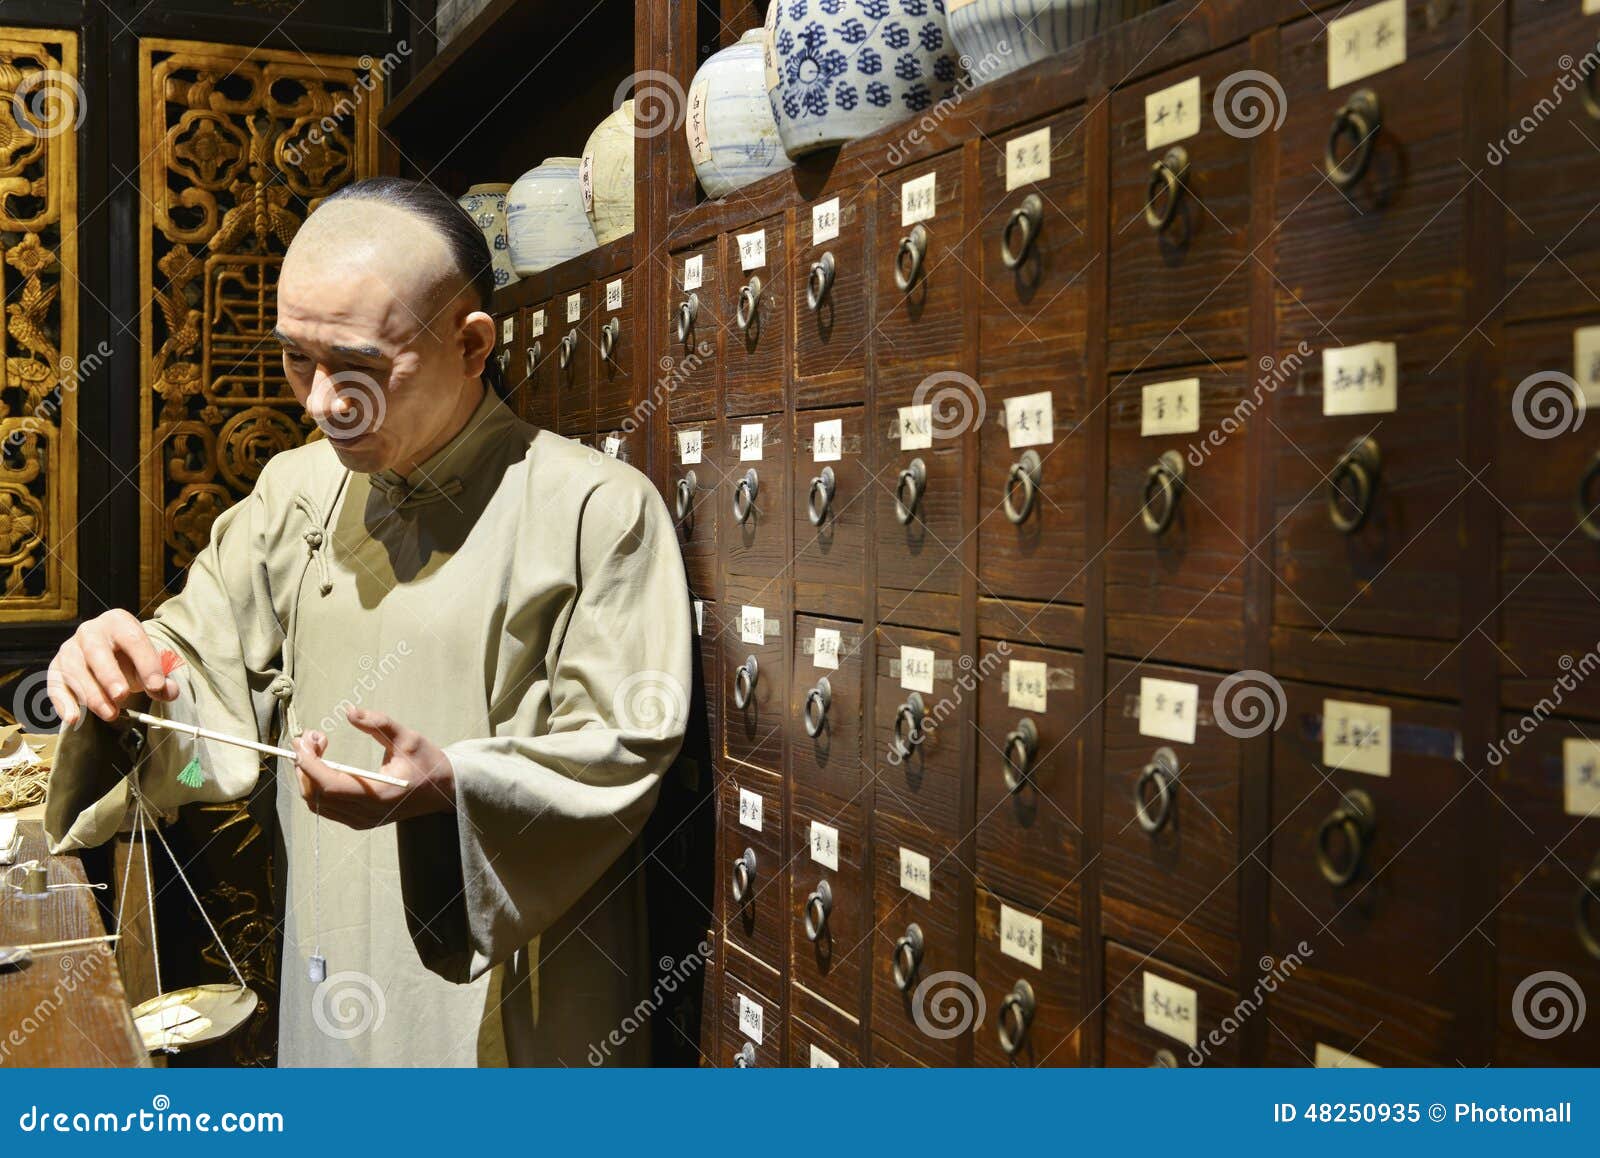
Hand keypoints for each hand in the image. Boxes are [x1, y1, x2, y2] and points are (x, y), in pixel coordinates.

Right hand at [47, 610, 179, 727]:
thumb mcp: (150, 665)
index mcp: (119, 622)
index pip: (134, 639)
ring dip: (92, 695)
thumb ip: (162, 679)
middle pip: (96, 651)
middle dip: (109, 675)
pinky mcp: (56, 668)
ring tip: (111, 714)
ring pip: (75, 670)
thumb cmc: (131, 659)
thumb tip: (168, 692)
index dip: (146, 663)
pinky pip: (56, 685)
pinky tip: (73, 718)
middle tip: (122, 696)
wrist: (109, 655)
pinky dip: (63, 702)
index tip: (156, 686)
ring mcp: (69, 648)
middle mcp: (90, 631)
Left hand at [292, 707, 455, 827]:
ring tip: (317, 747)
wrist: (443, 791)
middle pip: (316, 795)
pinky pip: (325, 807)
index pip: (330, 785)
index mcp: (380, 795)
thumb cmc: (427, 762)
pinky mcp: (358, 821)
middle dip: (305, 765)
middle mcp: (367, 814)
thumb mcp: (408, 737)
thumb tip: (349, 711)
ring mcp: (361, 821)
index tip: (302, 740)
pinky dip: (316, 785)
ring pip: (316, 803)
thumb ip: (378, 723)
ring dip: (308, 775)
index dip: (310, 763)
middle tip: (311, 738)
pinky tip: (323, 763)